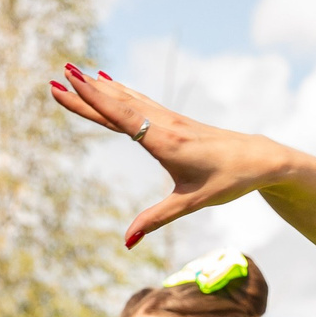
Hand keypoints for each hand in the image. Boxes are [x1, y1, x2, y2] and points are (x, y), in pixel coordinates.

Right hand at [49, 66, 279, 246]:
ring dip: (100, 88)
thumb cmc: (227, 181)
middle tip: (57, 77)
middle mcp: (164, 125)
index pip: (123, 116)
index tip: (71, 82)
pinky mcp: (174, 120)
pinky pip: (140, 102)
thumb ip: (155, 220)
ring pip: (128, 100)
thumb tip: (126, 242)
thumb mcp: (190, 203)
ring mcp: (169, 119)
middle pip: (118, 105)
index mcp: (165, 142)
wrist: (258, 159)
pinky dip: (120, 91)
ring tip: (74, 74)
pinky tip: (109, 82)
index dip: (95, 99)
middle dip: (87, 92)